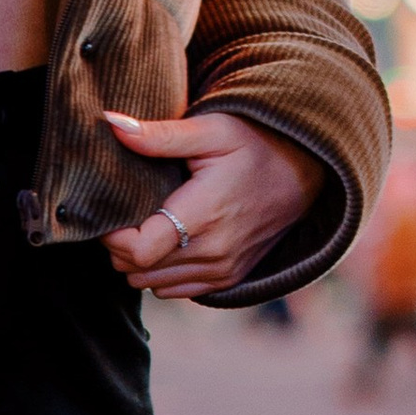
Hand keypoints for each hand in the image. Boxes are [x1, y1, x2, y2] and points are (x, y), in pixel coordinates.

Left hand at [100, 110, 315, 299]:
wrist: (303, 173)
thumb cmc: (254, 145)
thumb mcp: (211, 131)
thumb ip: (160, 135)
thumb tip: (112, 123)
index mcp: (205, 216)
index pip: (138, 251)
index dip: (113, 235)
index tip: (112, 211)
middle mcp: (214, 252)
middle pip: (137, 270)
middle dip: (118, 246)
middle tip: (123, 214)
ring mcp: (222, 270)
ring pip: (151, 285)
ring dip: (138, 262)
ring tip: (143, 226)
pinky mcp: (227, 279)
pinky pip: (173, 291)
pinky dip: (159, 273)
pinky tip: (164, 242)